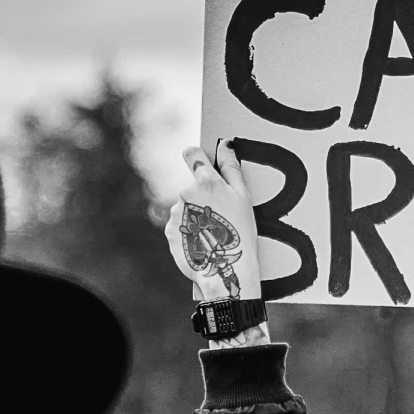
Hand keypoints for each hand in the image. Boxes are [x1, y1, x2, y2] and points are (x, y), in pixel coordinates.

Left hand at [164, 142, 262, 302]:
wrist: (224, 269)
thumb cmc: (240, 232)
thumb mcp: (243, 198)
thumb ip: (231, 168)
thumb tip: (226, 144)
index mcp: (206, 181)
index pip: (192, 154)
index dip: (196, 156)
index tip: (199, 161)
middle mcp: (186, 193)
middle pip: (192, 188)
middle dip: (203, 198)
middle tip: (220, 218)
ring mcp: (176, 212)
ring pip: (186, 208)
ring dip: (196, 216)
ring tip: (212, 234)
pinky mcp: (170, 231)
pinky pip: (179, 225)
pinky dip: (188, 231)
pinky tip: (202, 242)